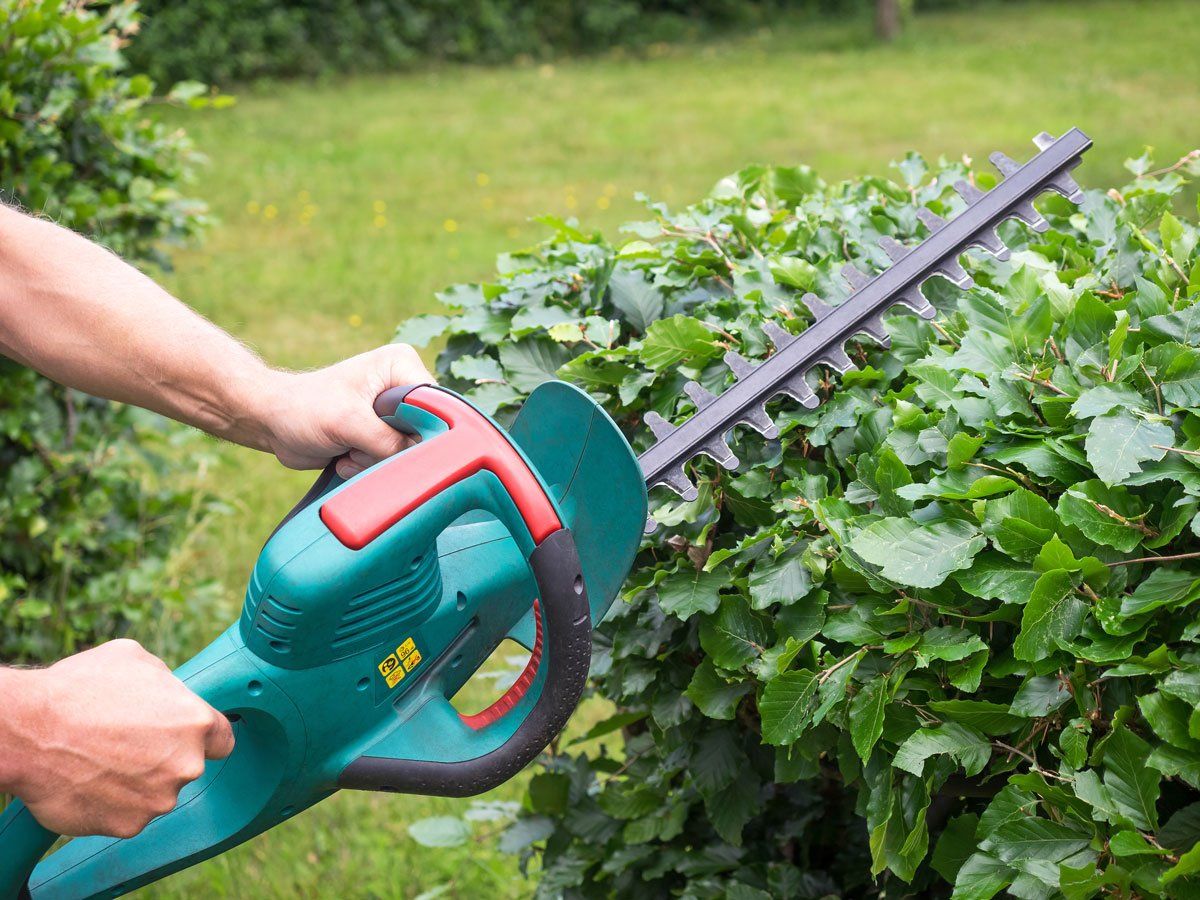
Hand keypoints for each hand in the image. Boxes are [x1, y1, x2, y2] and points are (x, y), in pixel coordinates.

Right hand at [0, 640, 234, 837]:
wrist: (28, 732)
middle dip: (163, 757)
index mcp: (195, 723)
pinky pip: (127, 814)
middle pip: (185, 766)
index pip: (223, 740)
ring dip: (137, 782)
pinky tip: (90, 780)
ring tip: (101, 759)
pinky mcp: (127, 826)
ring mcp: (157, 800)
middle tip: (126, 743)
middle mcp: (185, 765)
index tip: (190, 740)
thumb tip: (173, 693)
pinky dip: (112, 803)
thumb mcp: (137, 661)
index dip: (206, 739)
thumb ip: (168, 683)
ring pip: (156, 792)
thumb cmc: (79, 690)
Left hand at [262, 344, 433, 477]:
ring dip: (374, 460)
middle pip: (423, 431)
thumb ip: (390, 442)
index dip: (424, 430)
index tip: (395, 446)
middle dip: (391, 448)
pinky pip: (390, 461)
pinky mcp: (381, 434)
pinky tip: (344, 454)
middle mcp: (402, 385)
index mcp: (401, 365)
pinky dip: (366, 465)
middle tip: (358, 443)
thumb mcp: (350, 423)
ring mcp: (392, 412)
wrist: (270, 422)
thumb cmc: (304, 410)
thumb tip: (422, 461)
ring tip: (346, 448)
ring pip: (406, 452)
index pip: (436, 403)